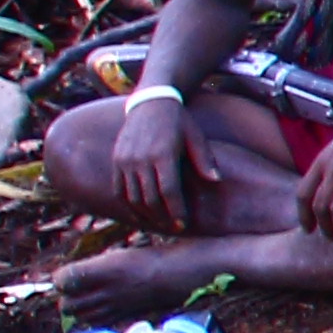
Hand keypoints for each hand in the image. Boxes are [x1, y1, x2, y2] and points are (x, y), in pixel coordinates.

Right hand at [85, 91, 191, 230]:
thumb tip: (217, 181)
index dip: (175, 210)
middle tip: (174, 229)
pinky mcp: (116, 160)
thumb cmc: (180, 122)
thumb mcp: (196, 136)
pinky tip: (140, 215)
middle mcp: (140, 158)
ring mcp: (124, 160)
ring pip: (132, 197)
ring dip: (145, 215)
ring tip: (159, 225)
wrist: (150, 103)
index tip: (183, 224)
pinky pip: (118, 189)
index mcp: (163, 154)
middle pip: (149, 198)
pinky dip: (128, 205)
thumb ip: (205, 160)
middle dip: (162, 217)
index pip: (169, 191)